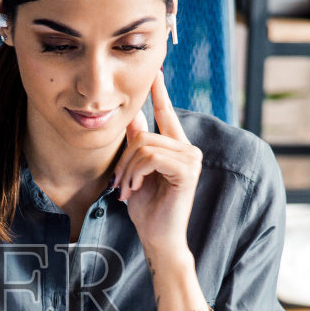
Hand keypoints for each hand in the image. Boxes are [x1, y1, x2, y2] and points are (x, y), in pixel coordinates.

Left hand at [111, 71, 201, 268]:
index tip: (154, 72)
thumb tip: (131, 116)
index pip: (166, 113)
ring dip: (127, 169)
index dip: (159, 92)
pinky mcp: (187, 171)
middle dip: (123, 159)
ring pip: (144, 146)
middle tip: (118, 183)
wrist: (158, 238)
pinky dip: (136, 173)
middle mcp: (188, 149)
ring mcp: (191, 159)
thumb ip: (136, 144)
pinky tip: (135, 189)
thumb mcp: (135, 171)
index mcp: (176, 147)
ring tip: (126, 189)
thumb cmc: (147, 209)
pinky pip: (151, 157)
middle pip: (144, 135)